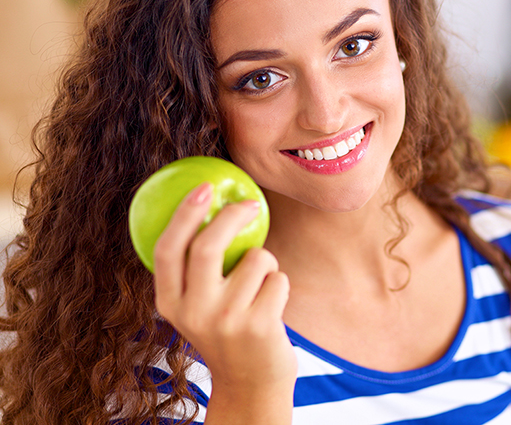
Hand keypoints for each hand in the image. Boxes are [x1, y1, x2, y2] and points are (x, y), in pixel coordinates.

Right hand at [153, 182, 296, 421]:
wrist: (251, 384)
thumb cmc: (228, 330)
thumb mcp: (198, 306)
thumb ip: (196, 269)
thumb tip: (211, 205)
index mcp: (170, 303)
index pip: (167, 249)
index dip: (184, 214)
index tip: (204, 188)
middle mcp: (192, 312)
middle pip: (207, 246)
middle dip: (231, 216)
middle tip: (249, 204)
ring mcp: (225, 320)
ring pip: (256, 258)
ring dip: (267, 262)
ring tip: (260, 286)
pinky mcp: (258, 326)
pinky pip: (279, 278)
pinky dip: (280, 283)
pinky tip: (272, 306)